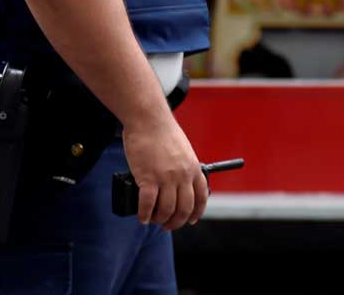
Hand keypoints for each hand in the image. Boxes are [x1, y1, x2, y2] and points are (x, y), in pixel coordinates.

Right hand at [121, 111, 208, 229]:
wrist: (147, 118)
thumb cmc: (161, 130)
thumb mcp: (182, 149)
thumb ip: (182, 167)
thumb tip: (174, 184)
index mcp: (193, 168)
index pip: (201, 198)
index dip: (196, 213)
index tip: (191, 220)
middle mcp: (182, 176)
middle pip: (183, 209)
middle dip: (176, 222)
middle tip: (167, 225)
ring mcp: (166, 178)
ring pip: (166, 210)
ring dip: (159, 219)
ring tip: (153, 220)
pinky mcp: (148, 178)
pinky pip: (147, 204)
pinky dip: (144, 214)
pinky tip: (142, 216)